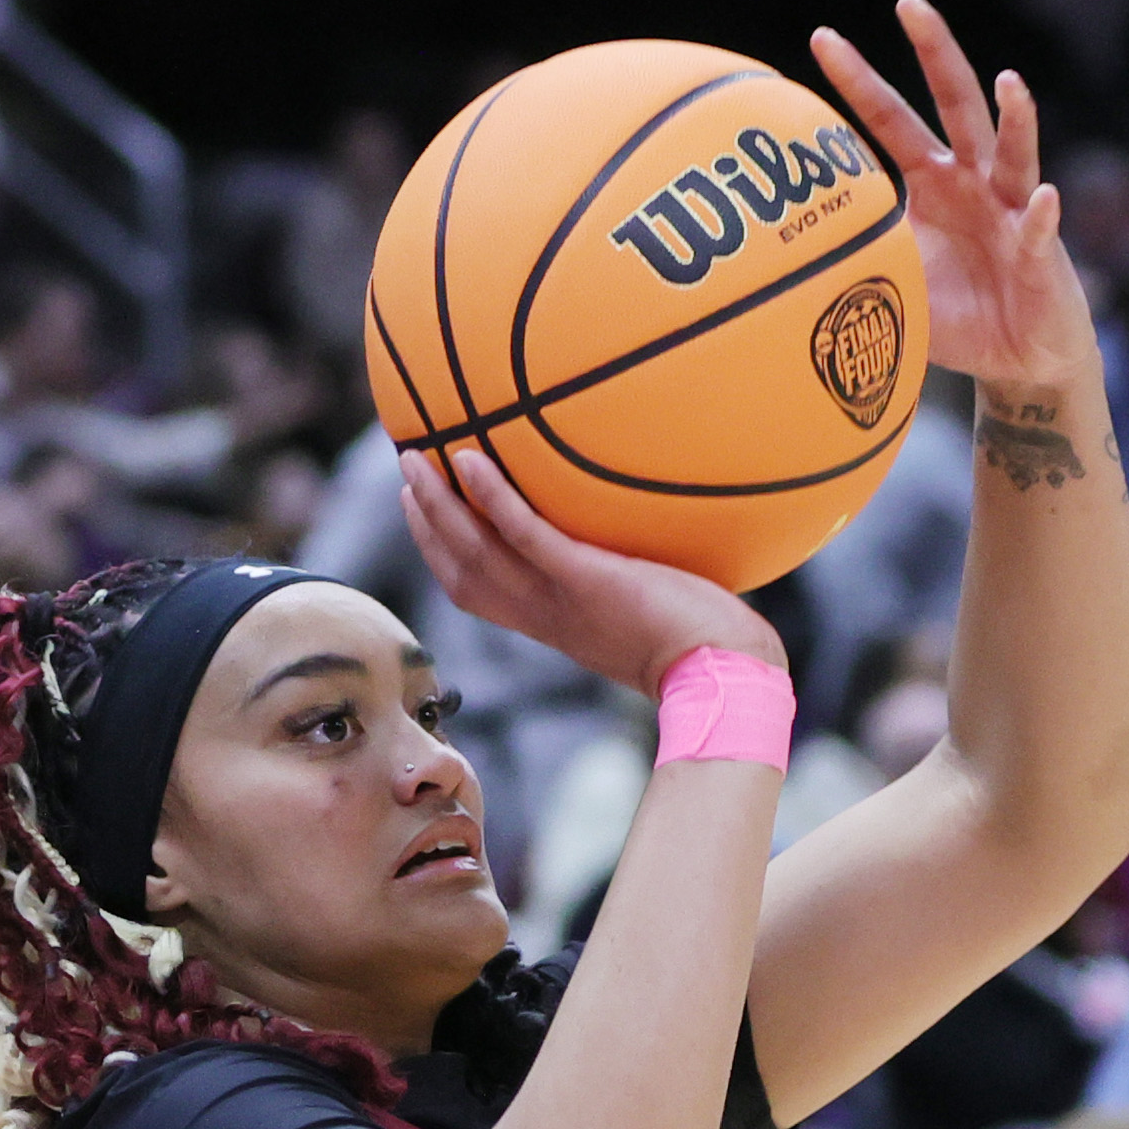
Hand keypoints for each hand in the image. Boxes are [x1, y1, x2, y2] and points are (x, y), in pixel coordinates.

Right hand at [399, 447, 781, 697]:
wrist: (721, 671)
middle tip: (406, 472)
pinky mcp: (585, 579)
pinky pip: (525, 536)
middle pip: (461, 572)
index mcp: (550, 623)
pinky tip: (469, 458)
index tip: (426, 509)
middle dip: (426, 524)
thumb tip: (641, 541)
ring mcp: (560, 598)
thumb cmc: (703, 644)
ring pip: (476, 553)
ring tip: (414, 457)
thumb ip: (628, 580)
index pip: (477, 593)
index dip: (443, 552)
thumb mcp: (647, 611)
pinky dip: (491, 498)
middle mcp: (543, 615)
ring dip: (438, 505)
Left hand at [813, 0, 1098, 391]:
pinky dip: (1041, 216)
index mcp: (932, 182)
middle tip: (910, 3)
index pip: (890, 120)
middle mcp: (974, 180)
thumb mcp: (893, 290)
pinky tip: (1042, 199)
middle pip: (954, 104)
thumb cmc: (957, 317)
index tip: (822, 37)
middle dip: (935, 52)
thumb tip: (778, 275)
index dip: (859, 81)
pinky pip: (1040, 229)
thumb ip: (852, 269)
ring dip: (1014, 116)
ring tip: (1006, 81)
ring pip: (1014, 150)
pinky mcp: (1041, 253)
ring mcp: (1012, 210)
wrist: (1018, 357)